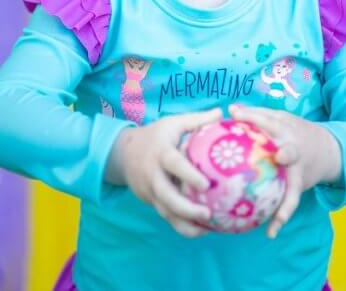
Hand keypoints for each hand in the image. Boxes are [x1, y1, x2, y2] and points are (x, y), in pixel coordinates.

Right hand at [108, 107, 222, 237]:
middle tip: (207, 214)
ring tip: (207, 229)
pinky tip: (202, 232)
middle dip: (185, 208)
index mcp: (161, 154)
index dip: (188, 175)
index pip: (174, 165)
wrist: (123, 153)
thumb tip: (221, 112)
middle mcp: (153, 175)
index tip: (205, 184)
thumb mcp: (173, 123)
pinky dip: (182, 227)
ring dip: (185, 223)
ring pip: (165, 212)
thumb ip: (197, 120)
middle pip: (166, 196)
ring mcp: (151, 192)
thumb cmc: (156, 135)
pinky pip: (167, 217)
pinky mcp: (152, 202)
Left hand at [228, 104, 340, 238]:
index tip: (235, 115)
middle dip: (287, 153)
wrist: (327, 149)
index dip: (253, 116)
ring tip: (278, 218)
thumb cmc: (293, 132)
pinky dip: (281, 218)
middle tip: (279, 157)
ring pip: (293, 187)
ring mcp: (299, 169)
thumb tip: (230, 109)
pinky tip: (270, 233)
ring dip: (287, 202)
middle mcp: (295, 149)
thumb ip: (257, 115)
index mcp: (287, 128)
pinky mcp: (300, 185)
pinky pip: (290, 203)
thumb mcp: (280, 119)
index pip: (269, 120)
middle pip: (291, 151)